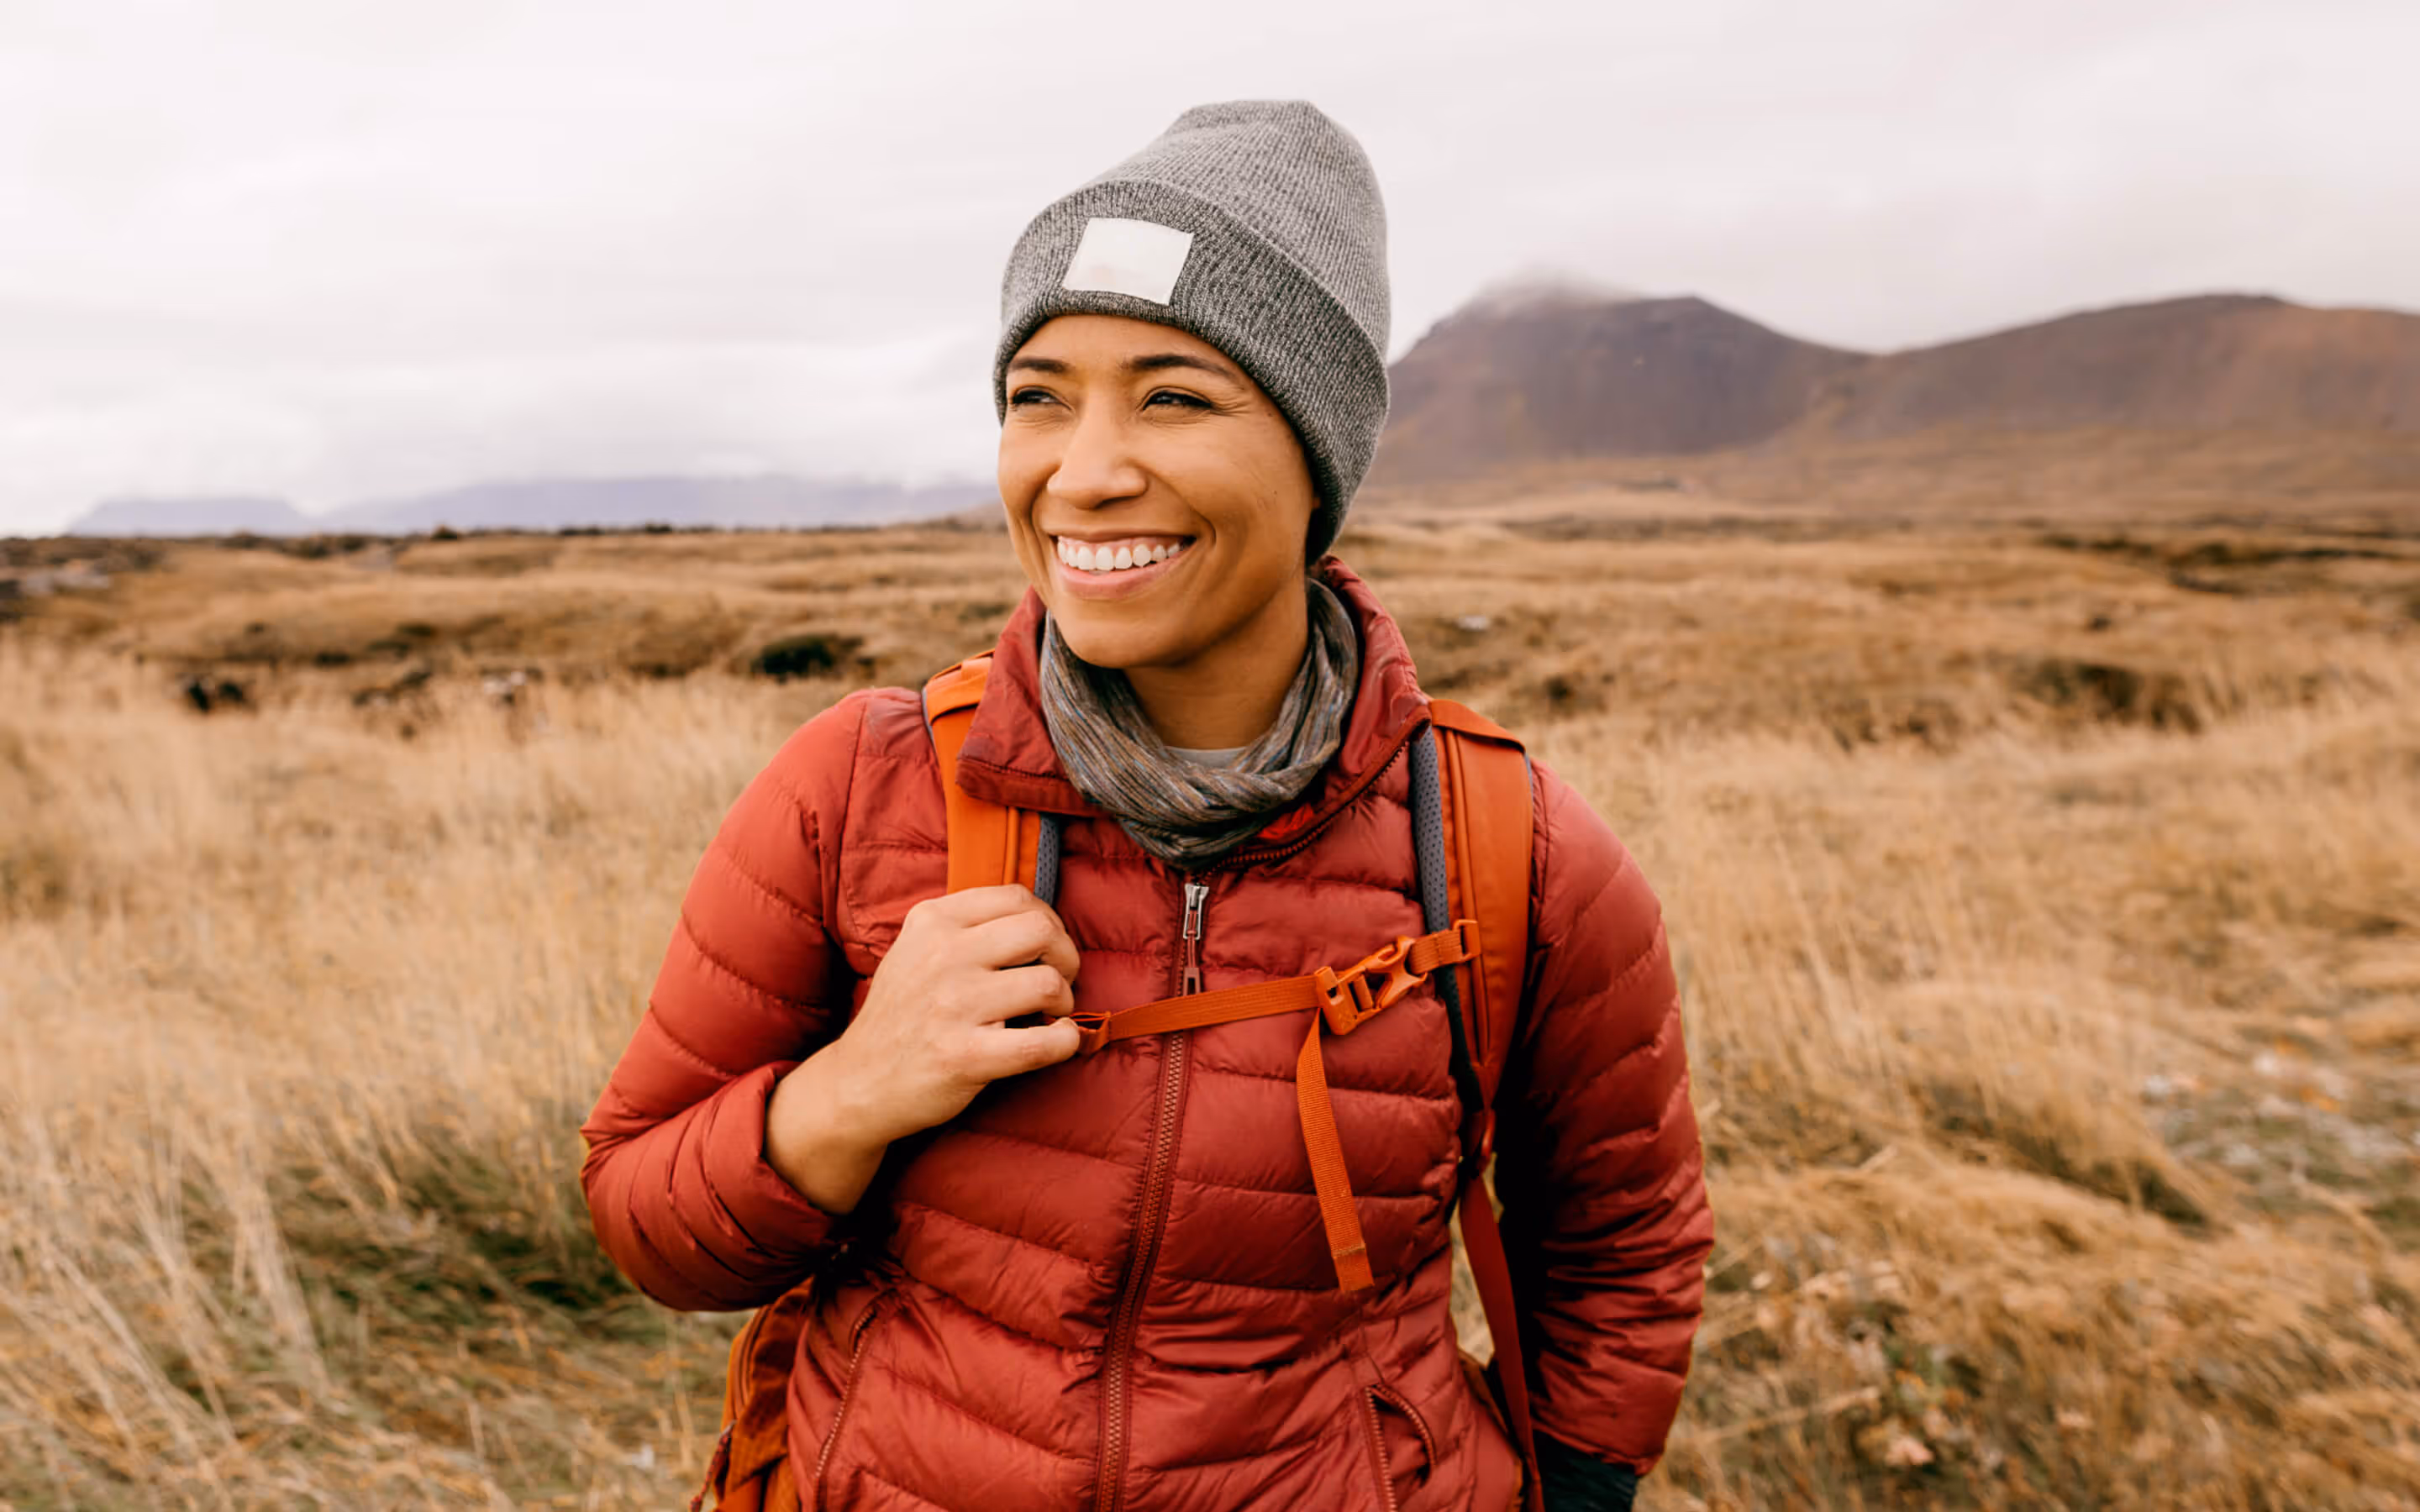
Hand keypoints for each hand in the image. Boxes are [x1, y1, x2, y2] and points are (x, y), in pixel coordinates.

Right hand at [823, 883, 1083, 1146]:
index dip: (1048, 921)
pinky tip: (1058, 1040)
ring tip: (1049, 1015)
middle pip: (1040, 931)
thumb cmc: (903, 1013)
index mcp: (932, 921)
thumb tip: (1039, 921)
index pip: (1016, 897)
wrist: (859, 1081)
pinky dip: (1065, 1041)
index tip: (1047, 949)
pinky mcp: (964, 1056)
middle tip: (1058, 981)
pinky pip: (1041, 1043)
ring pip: (1048, 984)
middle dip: (1065, 957)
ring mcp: (952, 1005)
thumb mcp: (916, 948)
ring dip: (1064, 1002)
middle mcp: (941, 955)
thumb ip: (965, 925)